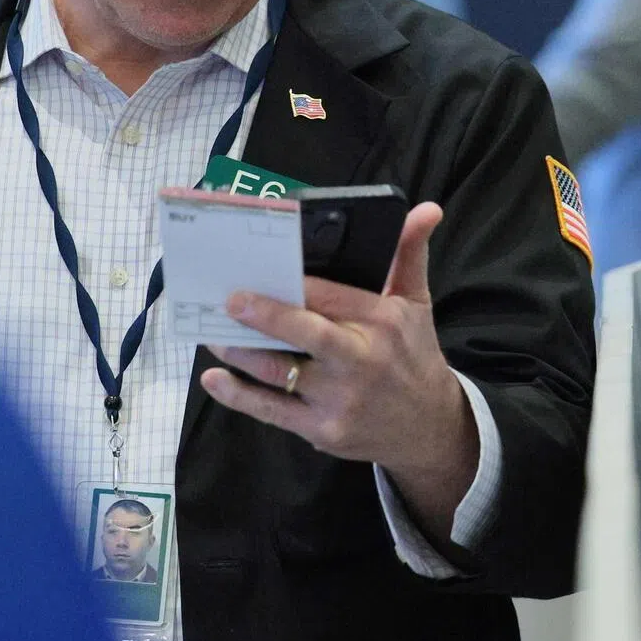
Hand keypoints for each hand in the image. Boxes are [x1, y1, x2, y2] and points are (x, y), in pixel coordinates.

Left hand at [200, 202, 478, 542]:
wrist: (429, 430)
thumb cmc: (413, 354)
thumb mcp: (416, 302)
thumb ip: (409, 253)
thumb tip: (426, 209)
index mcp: (382, 323)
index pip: (332, 297)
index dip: (295, 284)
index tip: (262, 267)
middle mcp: (361, 362)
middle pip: (308, 335)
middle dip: (267, 316)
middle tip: (230, 299)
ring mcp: (339, 400)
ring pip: (279, 373)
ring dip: (240, 352)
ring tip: (211, 330)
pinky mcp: (322, 431)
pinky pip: (272, 412)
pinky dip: (238, 397)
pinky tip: (213, 378)